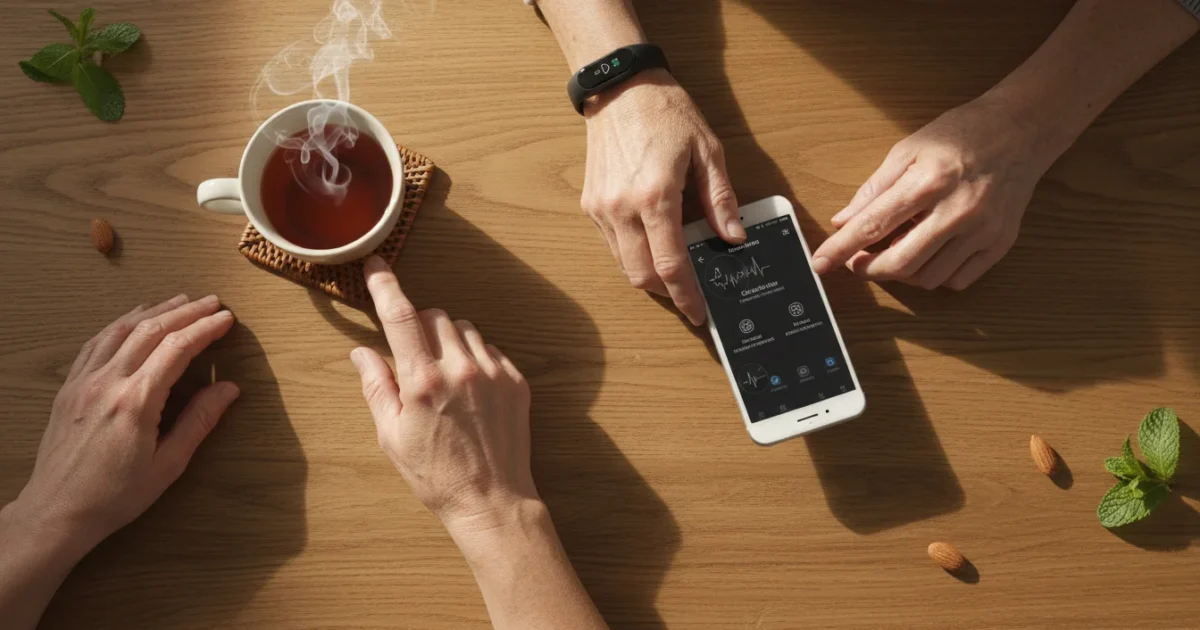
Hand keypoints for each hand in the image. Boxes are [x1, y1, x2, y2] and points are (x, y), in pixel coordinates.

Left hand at [8, 295, 238, 546]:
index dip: (205, 329)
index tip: (227, 319)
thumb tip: (229, 389)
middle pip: (151, 330)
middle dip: (185, 311)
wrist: (58, 511)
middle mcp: (107, 383)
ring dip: (154, 310)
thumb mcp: (168, 465)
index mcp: (136, 402)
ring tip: (180, 301)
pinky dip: (120, 323)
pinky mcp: (69, 386)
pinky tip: (134, 319)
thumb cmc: (116, 496)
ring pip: (121, 329)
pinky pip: (96, 342)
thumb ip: (198, 421)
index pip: (177, 349)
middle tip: (212, 302)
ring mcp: (83, 381)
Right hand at [351, 257, 535, 532]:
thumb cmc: (436, 474)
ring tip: (443, 377)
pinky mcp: (516, 381)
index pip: (401, 316)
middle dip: (418, 326)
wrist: (491, 500)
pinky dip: (475, 358)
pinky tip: (469, 390)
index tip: (377, 267)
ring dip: (448, 339)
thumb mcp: (391, 435)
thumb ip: (376, 386)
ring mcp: (494, 373)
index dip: (386, 286)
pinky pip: (490, 349)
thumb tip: (361, 352)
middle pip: (434, 316)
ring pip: (464, 328)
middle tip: (413, 358)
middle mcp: (461, 369)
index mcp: (423, 381)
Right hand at [582, 69, 744, 323]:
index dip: (687, 297)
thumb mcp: (707, 151)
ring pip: (624, 264)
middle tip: (689, 295)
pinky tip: (652, 242)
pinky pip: (613, 244)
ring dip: (649, 274)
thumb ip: (720, 199)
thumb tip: (733, 237)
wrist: (619, 88)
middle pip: (642, 276)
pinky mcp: (590, 204)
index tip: (699, 313)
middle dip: (667, 293)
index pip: (671, 265)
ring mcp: (601, 209)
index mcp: (655, 197)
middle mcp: (622, 208)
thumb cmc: (665, 112)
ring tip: (673, 270)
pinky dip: (633, 253)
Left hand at [812, 96, 1047, 289]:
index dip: (841, 249)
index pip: (873, 226)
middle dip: (868, 270)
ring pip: (927, 278)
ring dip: (901, 274)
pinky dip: (934, 276)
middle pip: (900, 264)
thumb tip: (844, 222)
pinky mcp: (1000, 243)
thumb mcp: (908, 149)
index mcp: (929, 181)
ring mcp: (982, 230)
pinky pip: (958, 281)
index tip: (820, 264)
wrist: (1021, 130)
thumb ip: (874, 189)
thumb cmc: (961, 135)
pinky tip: (928, 255)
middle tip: (857, 262)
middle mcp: (957, 210)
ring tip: (895, 251)